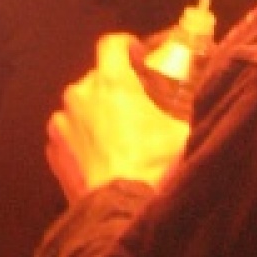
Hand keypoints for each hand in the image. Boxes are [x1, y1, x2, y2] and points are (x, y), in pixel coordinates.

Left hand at [46, 34, 188, 201]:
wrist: (122, 213)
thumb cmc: (154, 167)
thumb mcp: (182, 131)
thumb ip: (185, 107)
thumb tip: (203, 95)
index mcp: (111, 81)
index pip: (111, 43)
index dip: (125, 46)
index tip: (137, 56)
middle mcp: (80, 94)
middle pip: (97, 77)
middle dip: (114, 87)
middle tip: (135, 105)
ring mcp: (62, 122)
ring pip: (79, 106)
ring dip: (94, 114)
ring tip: (116, 135)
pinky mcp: (53, 150)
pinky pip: (67, 134)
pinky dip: (80, 139)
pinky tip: (98, 156)